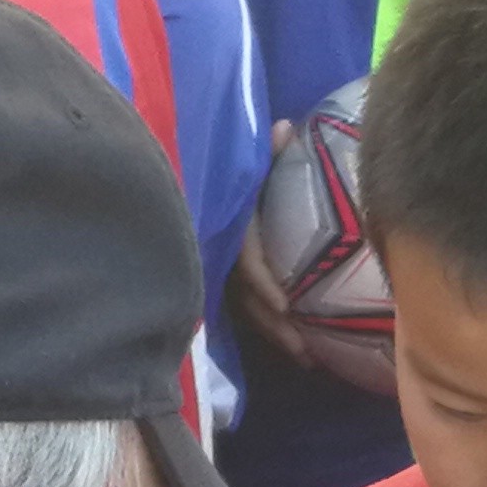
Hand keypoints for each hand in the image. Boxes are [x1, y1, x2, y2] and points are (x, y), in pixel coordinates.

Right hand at [232, 124, 313, 365]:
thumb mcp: (244, 159)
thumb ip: (265, 152)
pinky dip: (267, 327)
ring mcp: (217, 268)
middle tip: (304, 348)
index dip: (262, 281)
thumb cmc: (225, 170)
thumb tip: (284, 128)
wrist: (180, 181)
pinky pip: (243, 309)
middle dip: (273, 324)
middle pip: (244, 295)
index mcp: (226, 221)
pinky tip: (296, 348)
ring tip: (306, 357)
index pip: (243, 256)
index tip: (286, 305)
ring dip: (273, 333)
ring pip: (243, 308)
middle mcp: (217, 249)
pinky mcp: (221, 281)